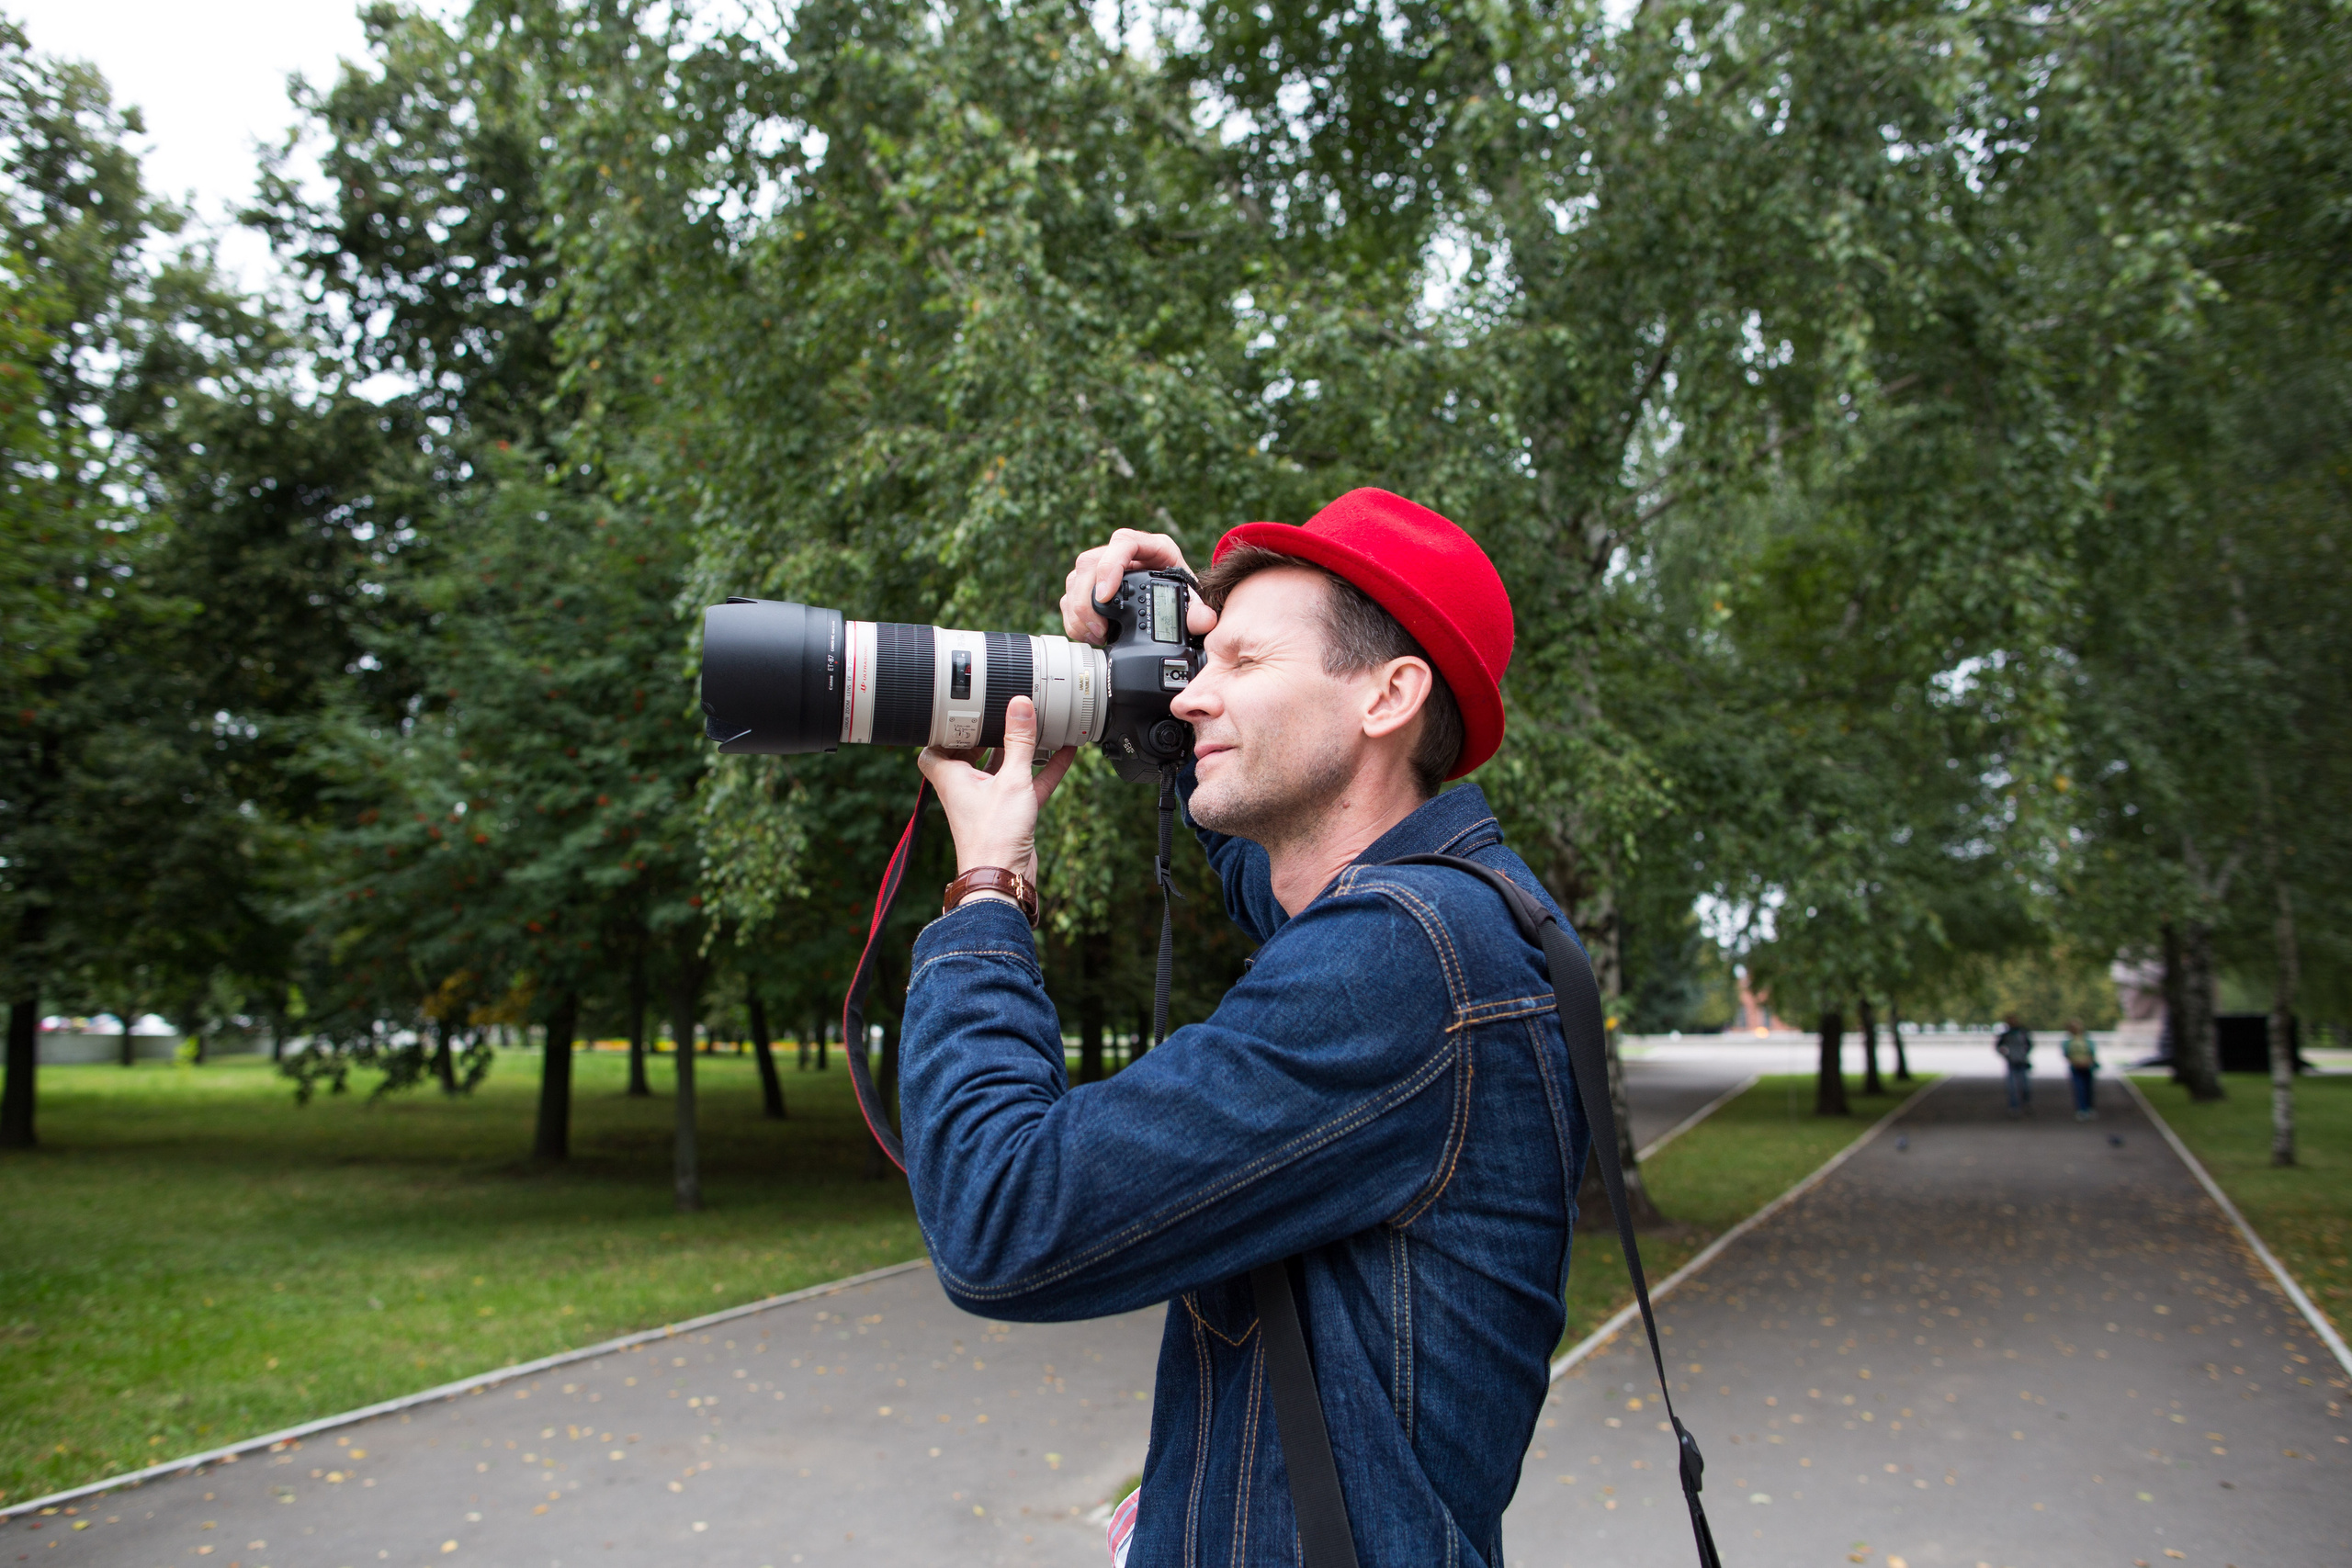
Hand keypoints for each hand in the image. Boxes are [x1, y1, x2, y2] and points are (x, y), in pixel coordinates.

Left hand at [916, 696, 1078, 885]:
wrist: (1003, 880)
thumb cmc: (992, 837)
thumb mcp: (1010, 780)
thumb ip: (1019, 742)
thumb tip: (1019, 706)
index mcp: (952, 777)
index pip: (935, 747)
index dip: (946, 730)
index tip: (965, 711)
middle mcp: (966, 788)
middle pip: (972, 753)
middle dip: (989, 734)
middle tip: (1003, 713)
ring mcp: (989, 801)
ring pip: (1003, 767)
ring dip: (1020, 750)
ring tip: (1038, 725)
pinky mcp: (1010, 814)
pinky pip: (1026, 784)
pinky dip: (1043, 769)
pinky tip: (1064, 752)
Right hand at [1060, 528, 1220, 643]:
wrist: (1175, 600)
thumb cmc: (1183, 593)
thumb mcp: (1193, 601)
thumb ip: (1199, 611)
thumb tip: (1202, 620)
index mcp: (1152, 548)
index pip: (1124, 542)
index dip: (1110, 565)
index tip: (1106, 595)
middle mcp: (1124, 552)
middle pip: (1090, 562)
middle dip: (1087, 599)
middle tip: (1099, 629)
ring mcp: (1103, 567)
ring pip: (1076, 579)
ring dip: (1078, 611)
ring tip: (1096, 635)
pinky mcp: (1091, 584)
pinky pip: (1070, 596)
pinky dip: (1074, 618)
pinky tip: (1089, 634)